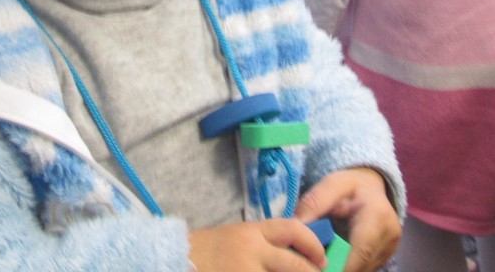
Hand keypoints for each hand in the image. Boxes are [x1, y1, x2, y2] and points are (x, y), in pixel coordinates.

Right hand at [189, 218, 326, 271]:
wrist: (173, 260)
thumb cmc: (203, 251)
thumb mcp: (234, 238)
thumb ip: (261, 244)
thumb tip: (292, 256)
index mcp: (251, 232)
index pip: (292, 229)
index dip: (312, 244)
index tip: (321, 257)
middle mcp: (252, 251)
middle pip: (296, 265)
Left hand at [294, 168, 400, 271]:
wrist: (370, 186)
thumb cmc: (349, 185)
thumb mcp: (331, 185)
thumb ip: (314, 203)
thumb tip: (295, 225)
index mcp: (378, 215)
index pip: (361, 250)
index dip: (341, 265)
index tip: (317, 268)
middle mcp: (389, 235)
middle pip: (362, 264)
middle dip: (337, 267)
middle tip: (313, 264)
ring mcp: (390, 248)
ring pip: (363, 269)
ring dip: (342, 267)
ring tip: (322, 258)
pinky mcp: (386, 256)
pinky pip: (365, 268)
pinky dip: (348, 266)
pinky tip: (335, 257)